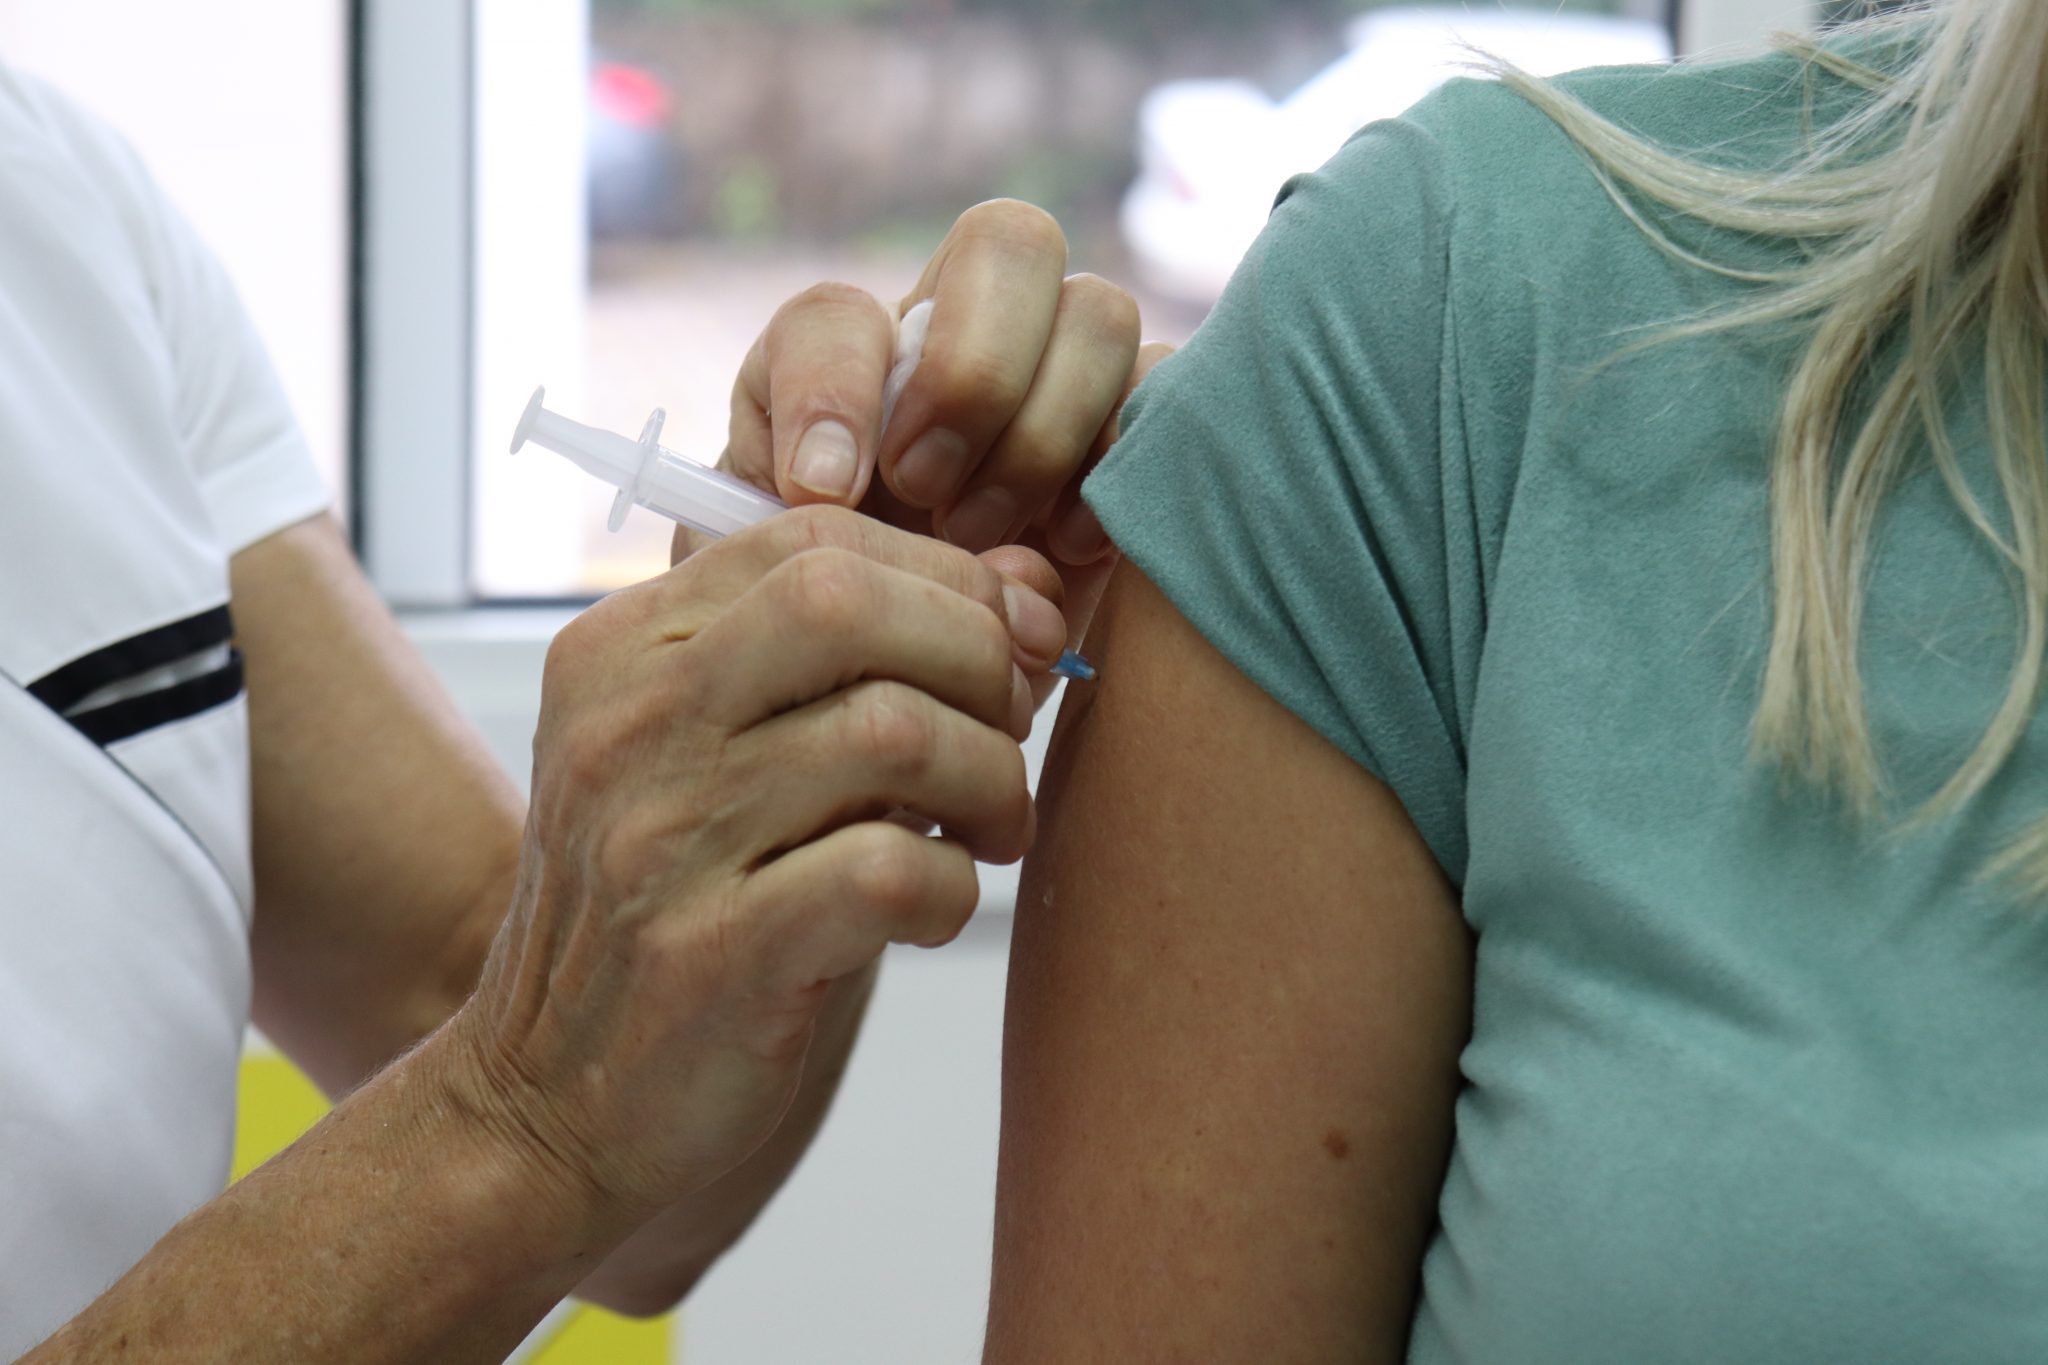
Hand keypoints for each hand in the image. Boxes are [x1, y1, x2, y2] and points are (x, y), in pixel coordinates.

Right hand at [443, 506, 1064, 1228]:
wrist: (546, 1101)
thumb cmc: (674, 909)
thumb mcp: (718, 758)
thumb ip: (854, 662)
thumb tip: (1031, 586)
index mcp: (622, 650)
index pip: (814, 536)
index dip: (948, 575)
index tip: (1009, 644)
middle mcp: (628, 727)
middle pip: (848, 602)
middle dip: (974, 657)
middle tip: (1007, 732)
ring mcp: (659, 841)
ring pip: (893, 732)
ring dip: (989, 781)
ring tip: (989, 832)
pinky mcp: (711, 956)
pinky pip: (889, 872)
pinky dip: (954, 889)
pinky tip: (936, 908)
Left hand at [700, 199, 1173, 672]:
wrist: (925, 690)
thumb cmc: (845, 618)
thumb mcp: (772, 565)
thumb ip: (783, 507)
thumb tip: (844, 486)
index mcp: (857, 360)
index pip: (841, 313)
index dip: (835, 388)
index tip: (821, 492)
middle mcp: (971, 337)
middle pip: (1010, 240)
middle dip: (971, 371)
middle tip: (924, 491)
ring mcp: (1068, 377)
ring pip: (1098, 313)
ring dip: (1039, 432)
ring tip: (984, 538)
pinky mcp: (1139, 440)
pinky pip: (1164, 394)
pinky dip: (1112, 465)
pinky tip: (1062, 548)